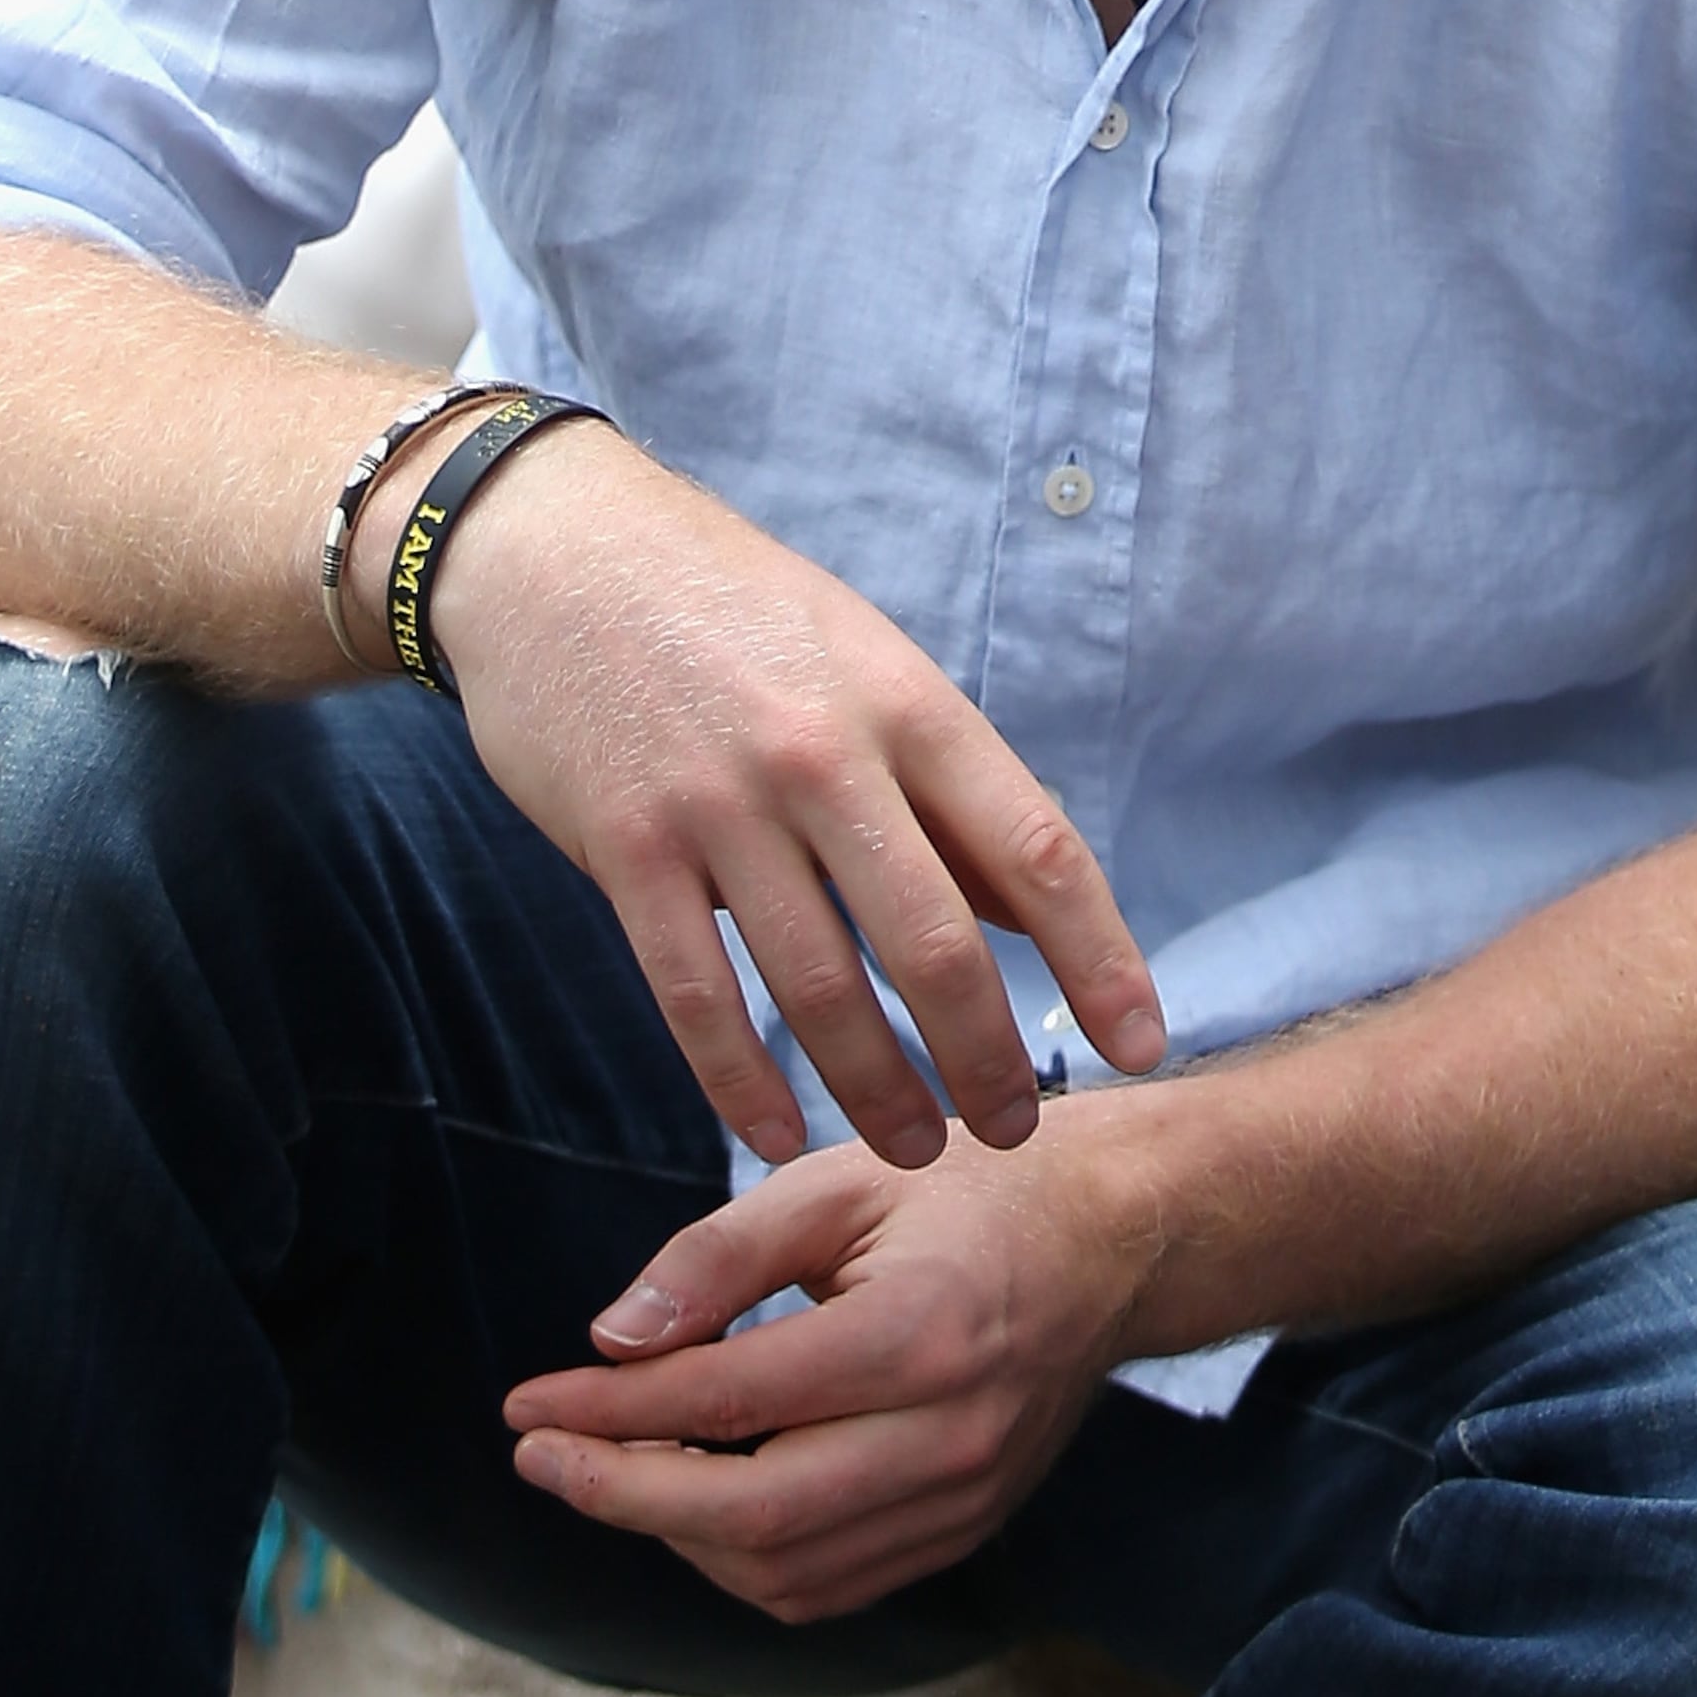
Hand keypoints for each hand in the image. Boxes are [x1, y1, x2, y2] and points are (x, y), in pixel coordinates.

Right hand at [386, 419, 1162, 1174]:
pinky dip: (741, 1082)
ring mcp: (721, 806)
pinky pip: (696, 996)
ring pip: (821, 988)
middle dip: (987, 1057)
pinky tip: (776, 1134)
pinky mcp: (628, 848)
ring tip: (917, 1147)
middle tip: (1014, 1130)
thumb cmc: (735, 612)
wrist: (556, 549)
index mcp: (910, 704)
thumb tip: (1036, 916)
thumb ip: (948, 794)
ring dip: (878, 1090)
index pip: (1036, 850)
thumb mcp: (869, 666)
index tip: (1140, 1040)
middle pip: (935, 943)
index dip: (1102, 959)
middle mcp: (827, 756)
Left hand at [502, 1096, 1158, 1620]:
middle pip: (748, 1518)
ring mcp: (964, 1499)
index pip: (725, 1400)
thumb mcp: (838, 1182)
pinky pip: (829, 1585)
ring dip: (674, 1533)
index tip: (523, 1406)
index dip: (606, 1413)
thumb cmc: (970, 1193)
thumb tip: (605, 1342)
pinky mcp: (965, 1529)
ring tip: (618, 1465)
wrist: (1116, 1240)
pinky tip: (699, 1496)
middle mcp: (947, 1436)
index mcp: (918, 1334)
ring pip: (782, 1572)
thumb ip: (716, 1259)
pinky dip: (743, 1559)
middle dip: (618, 1495)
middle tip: (540, 1456)